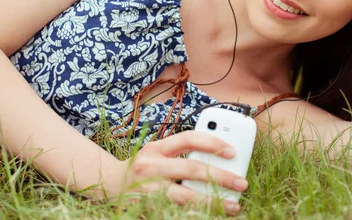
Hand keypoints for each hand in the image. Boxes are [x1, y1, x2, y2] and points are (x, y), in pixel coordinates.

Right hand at [101, 130, 247, 214]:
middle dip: (220, 177)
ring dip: (212, 202)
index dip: (212, 143)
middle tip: (241, 183)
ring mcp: (147, 190)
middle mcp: (150, 167)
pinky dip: (196, 214)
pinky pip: (176, 212)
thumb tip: (220, 158)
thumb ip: (181, 153)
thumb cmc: (143, 166)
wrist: (110, 185)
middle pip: (191, 169)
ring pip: (185, 197)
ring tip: (233, 206)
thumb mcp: (158, 152)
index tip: (233, 152)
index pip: (188, 139)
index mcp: (156, 147)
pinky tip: (212, 215)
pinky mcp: (147, 208)